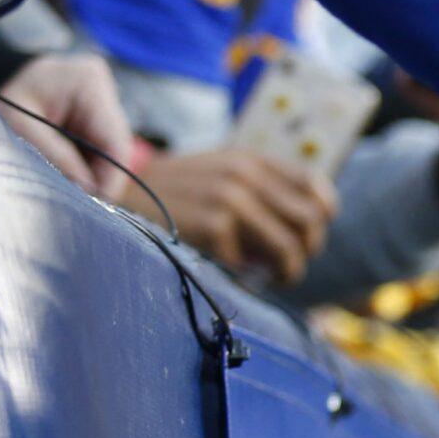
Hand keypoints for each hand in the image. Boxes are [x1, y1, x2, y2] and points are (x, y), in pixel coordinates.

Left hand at [1, 52, 136, 202]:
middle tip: (81, 206)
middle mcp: (104, 88)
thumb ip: (56, 156)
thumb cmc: (1, 97)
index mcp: (89, 82)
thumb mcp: (20, 125)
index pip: (116, 141)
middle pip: (116, 148)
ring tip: (71, 193)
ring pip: (111, 152)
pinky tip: (70, 178)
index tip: (99, 206)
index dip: (111, 178)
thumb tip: (88, 191)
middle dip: (100, 179)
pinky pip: (100, 149)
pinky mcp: (96, 115)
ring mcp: (103, 102)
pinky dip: (86, 167)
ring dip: (93, 175)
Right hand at [138, 147, 337, 287]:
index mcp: (250, 159)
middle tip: (290, 264)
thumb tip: (313, 220)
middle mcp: (245, 175)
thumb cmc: (173, 196)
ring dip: (290, 271)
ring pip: (291, 248)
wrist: (116, 198)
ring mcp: (230, 199)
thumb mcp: (218, 174)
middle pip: (311, 221)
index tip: (308, 235)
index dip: (322, 216)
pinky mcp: (214, 227)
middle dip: (308, 249)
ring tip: (275, 278)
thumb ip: (260, 188)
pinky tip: (233, 273)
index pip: (315, 187)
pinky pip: (252, 264)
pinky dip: (248, 276)